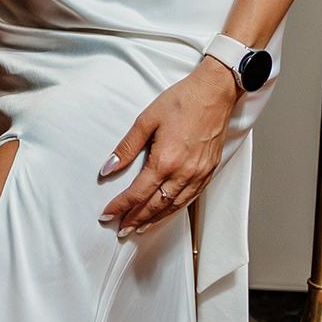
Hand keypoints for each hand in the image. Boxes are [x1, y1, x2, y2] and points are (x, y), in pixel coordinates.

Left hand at [98, 58, 238, 233]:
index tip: (107, 215)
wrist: (215, 92)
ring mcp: (199, 174)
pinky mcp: (209, 171)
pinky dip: (174, 209)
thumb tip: (108, 169)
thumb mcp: (146, 120)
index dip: (120, 206)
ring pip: (174, 206)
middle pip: (155, 206)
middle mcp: (184, 173)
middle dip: (136, 220)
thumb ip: (126, 148)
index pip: (137, 194)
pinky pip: (190, 198)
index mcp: (165, 161)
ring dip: (155, 220)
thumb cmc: (182, 101)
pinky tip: (166, 211)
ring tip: (139, 228)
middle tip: (121, 230)